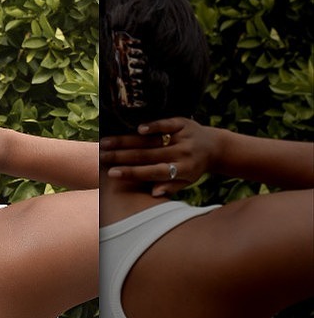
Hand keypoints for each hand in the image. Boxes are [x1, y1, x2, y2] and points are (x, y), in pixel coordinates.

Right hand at [99, 117, 217, 196]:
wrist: (216, 147)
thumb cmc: (194, 168)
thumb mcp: (186, 181)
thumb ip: (170, 187)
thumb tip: (153, 194)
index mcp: (183, 170)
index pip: (152, 172)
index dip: (131, 173)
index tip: (112, 173)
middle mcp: (183, 154)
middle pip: (147, 155)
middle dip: (121, 156)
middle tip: (101, 156)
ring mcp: (184, 138)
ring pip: (151, 141)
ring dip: (127, 141)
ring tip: (106, 142)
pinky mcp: (184, 123)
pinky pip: (166, 124)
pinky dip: (153, 126)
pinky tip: (137, 129)